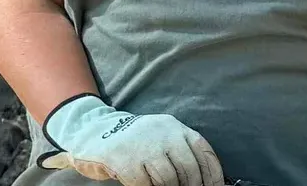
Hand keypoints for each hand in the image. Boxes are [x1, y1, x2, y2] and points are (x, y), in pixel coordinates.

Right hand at [38, 94, 225, 185]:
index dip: (213, 173)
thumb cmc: (136, 141)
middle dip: (192, 185)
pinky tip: (147, 185)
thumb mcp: (162, 136)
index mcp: (176, 127)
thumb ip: (182, 150)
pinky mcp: (127, 162)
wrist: (94, 132)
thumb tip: (204, 177)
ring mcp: (145, 148)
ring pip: (169, 180)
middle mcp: (164, 134)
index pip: (204, 151)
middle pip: (189, 168)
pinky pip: (146, 185)